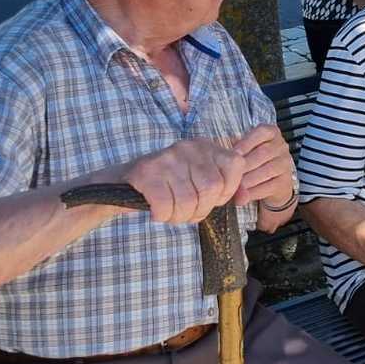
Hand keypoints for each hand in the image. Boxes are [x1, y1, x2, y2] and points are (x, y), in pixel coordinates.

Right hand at [124, 139, 244, 224]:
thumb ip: (222, 186)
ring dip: (180, 217)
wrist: (121, 183)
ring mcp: (167, 157)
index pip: (236, 166)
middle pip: (212, 188)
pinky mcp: (146, 172)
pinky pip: (164, 205)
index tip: (211, 199)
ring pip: (188, 201)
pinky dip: (162, 216)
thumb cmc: (168, 186)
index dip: (227, 190)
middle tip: (187, 213)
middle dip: (201, 210)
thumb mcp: (197, 179)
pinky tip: (157, 212)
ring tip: (172, 214)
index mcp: (206, 146)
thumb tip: (242, 198)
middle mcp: (189, 147)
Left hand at [231, 124, 295, 208]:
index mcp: (272, 133)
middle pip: (263, 153)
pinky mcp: (285, 182)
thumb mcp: (245, 150)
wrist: (272, 182)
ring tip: (234, 186)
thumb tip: (224, 156)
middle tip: (229, 174)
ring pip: (266, 170)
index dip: (246, 142)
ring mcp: (285, 164)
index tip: (233, 153)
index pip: (262, 132)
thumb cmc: (253, 162)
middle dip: (244, 165)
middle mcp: (281, 147)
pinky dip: (253, 192)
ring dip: (247, 180)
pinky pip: (268, 186)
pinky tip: (241, 196)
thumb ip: (235, 150)